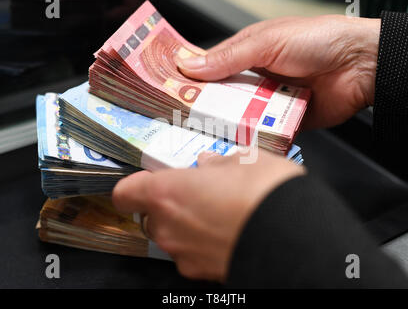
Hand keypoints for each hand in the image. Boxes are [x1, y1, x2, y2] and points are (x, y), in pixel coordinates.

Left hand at [112, 150, 304, 281]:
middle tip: (200, 193)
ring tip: (222, 213)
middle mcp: (168, 229)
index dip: (136, 186)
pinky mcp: (205, 275)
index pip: (126, 193)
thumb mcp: (245, 161)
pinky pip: (195, 254)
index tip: (153, 180)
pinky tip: (232, 233)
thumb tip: (208, 164)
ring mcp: (185, 256)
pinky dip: (205, 244)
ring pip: (174, 237)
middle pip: (153, 216)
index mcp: (167, 193)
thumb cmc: (264, 191)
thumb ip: (218, 163)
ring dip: (188, 225)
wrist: (298, 239)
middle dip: (171, 205)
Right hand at [175, 16, 380, 128]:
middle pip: (222, 97)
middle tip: (182, 120)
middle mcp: (256, 79)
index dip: (190, 79)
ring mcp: (269, 101)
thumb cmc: (318, 40)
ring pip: (239, 117)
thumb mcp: (267, 42)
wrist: (361, 65)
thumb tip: (189, 64)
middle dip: (206, 107)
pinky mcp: (283, 121)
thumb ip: (228, 57)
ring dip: (228, 123)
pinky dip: (251, 137)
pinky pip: (261, 132)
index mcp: (248, 54)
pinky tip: (237, 144)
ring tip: (206, 135)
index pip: (210, 68)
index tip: (169, 91)